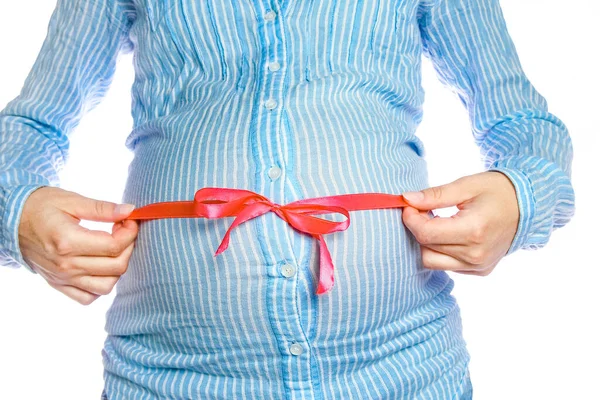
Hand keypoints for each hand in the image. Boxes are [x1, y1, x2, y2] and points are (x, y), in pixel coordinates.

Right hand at [18, 186, 138, 304]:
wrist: (11, 220)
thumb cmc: (41, 206)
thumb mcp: (72, 201)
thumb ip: (102, 208)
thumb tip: (130, 211)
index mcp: (68, 241)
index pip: (114, 246)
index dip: (130, 233)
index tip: (129, 220)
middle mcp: (65, 264)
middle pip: (115, 267)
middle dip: (128, 247)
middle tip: (123, 231)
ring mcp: (62, 278)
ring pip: (106, 286)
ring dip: (118, 268)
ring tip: (113, 249)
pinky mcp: (58, 284)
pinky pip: (87, 297)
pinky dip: (100, 286)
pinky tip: (100, 267)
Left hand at [401, 171, 518, 275]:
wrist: (528, 206)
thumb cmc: (496, 191)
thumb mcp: (466, 186)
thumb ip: (435, 195)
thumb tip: (406, 199)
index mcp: (473, 231)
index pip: (426, 233)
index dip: (411, 218)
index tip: (409, 204)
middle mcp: (476, 254)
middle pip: (426, 247)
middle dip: (418, 227)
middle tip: (422, 209)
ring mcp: (479, 266)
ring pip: (432, 261)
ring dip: (427, 242)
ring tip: (436, 222)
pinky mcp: (480, 271)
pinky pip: (447, 265)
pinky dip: (440, 251)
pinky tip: (449, 233)